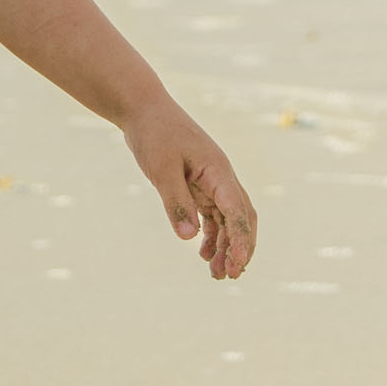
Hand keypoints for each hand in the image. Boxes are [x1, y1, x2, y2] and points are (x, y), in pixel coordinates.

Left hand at [123, 98, 256, 280]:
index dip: (240, 240)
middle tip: (229, 275)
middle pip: (242, 218)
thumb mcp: (161, 169)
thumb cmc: (154, 134)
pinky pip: (213, 215)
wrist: (144, 110)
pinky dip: (211, 235)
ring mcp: (212, 182)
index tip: (237, 264)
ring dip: (225, 246)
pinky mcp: (199, 185)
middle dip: (240, 248)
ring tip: (217, 274)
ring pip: (228, 220)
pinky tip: (203, 253)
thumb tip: (189, 237)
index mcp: (218, 172)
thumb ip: (175, 202)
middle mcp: (221, 178)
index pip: (237, 211)